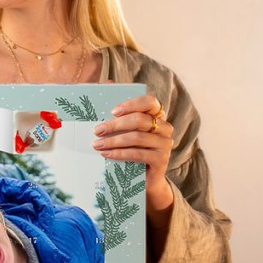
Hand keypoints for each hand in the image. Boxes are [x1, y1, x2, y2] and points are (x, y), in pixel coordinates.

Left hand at [93, 94, 174, 214]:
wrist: (144, 179)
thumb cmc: (131, 149)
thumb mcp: (124, 130)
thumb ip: (119, 110)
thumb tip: (107, 83)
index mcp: (157, 115)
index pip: (150, 101)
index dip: (132, 104)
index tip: (112, 111)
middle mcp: (165, 127)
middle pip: (140, 120)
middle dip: (115, 125)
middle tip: (97, 130)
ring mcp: (165, 144)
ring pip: (137, 137)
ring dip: (113, 141)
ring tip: (97, 144)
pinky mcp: (162, 160)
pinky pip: (138, 153)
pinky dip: (119, 153)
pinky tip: (106, 154)